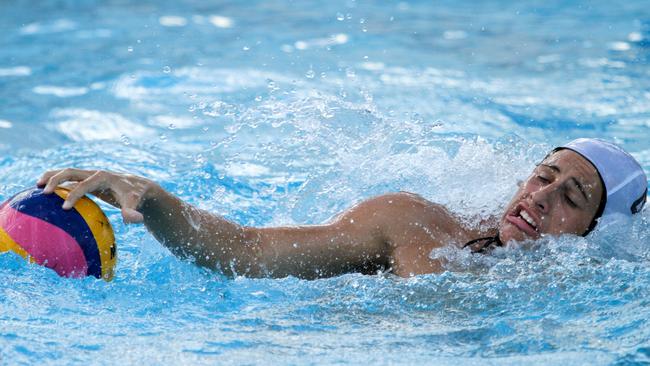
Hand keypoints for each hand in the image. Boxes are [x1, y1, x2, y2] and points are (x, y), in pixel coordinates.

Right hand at [37, 168, 154, 223]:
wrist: (137, 186)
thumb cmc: (134, 196)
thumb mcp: (135, 203)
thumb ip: (132, 212)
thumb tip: (132, 220)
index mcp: (104, 177)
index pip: (86, 184)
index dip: (74, 194)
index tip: (64, 208)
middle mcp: (95, 173)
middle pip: (71, 171)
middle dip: (57, 179)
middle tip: (43, 192)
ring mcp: (89, 175)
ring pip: (67, 172)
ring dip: (52, 176)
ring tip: (36, 186)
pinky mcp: (86, 180)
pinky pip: (69, 180)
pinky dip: (57, 183)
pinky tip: (46, 193)